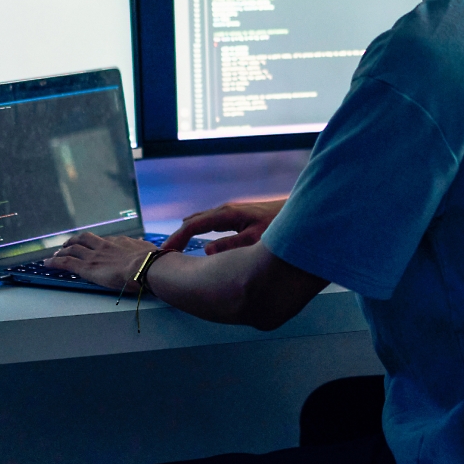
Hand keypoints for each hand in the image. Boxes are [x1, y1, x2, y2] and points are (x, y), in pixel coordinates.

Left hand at [45, 233, 157, 290]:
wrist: (145, 266)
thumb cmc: (151, 261)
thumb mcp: (148, 250)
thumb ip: (142, 247)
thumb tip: (144, 244)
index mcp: (120, 242)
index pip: (103, 240)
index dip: (94, 243)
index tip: (91, 245)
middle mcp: (104, 246)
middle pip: (84, 239)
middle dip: (74, 241)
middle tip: (67, 244)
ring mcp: (94, 256)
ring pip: (72, 249)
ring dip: (62, 251)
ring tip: (55, 254)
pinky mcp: (86, 268)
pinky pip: (66, 262)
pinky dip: (54, 261)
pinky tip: (47, 263)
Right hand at [161, 198, 286, 254]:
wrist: (298, 214)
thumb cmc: (279, 227)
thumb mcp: (254, 239)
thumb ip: (231, 246)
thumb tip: (206, 251)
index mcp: (227, 215)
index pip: (193, 225)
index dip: (177, 238)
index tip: (165, 251)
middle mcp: (226, 211)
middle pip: (194, 221)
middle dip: (179, 235)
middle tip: (165, 252)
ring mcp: (231, 212)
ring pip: (202, 221)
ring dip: (188, 232)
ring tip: (175, 247)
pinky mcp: (237, 216)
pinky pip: (210, 222)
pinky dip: (198, 230)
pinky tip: (197, 237)